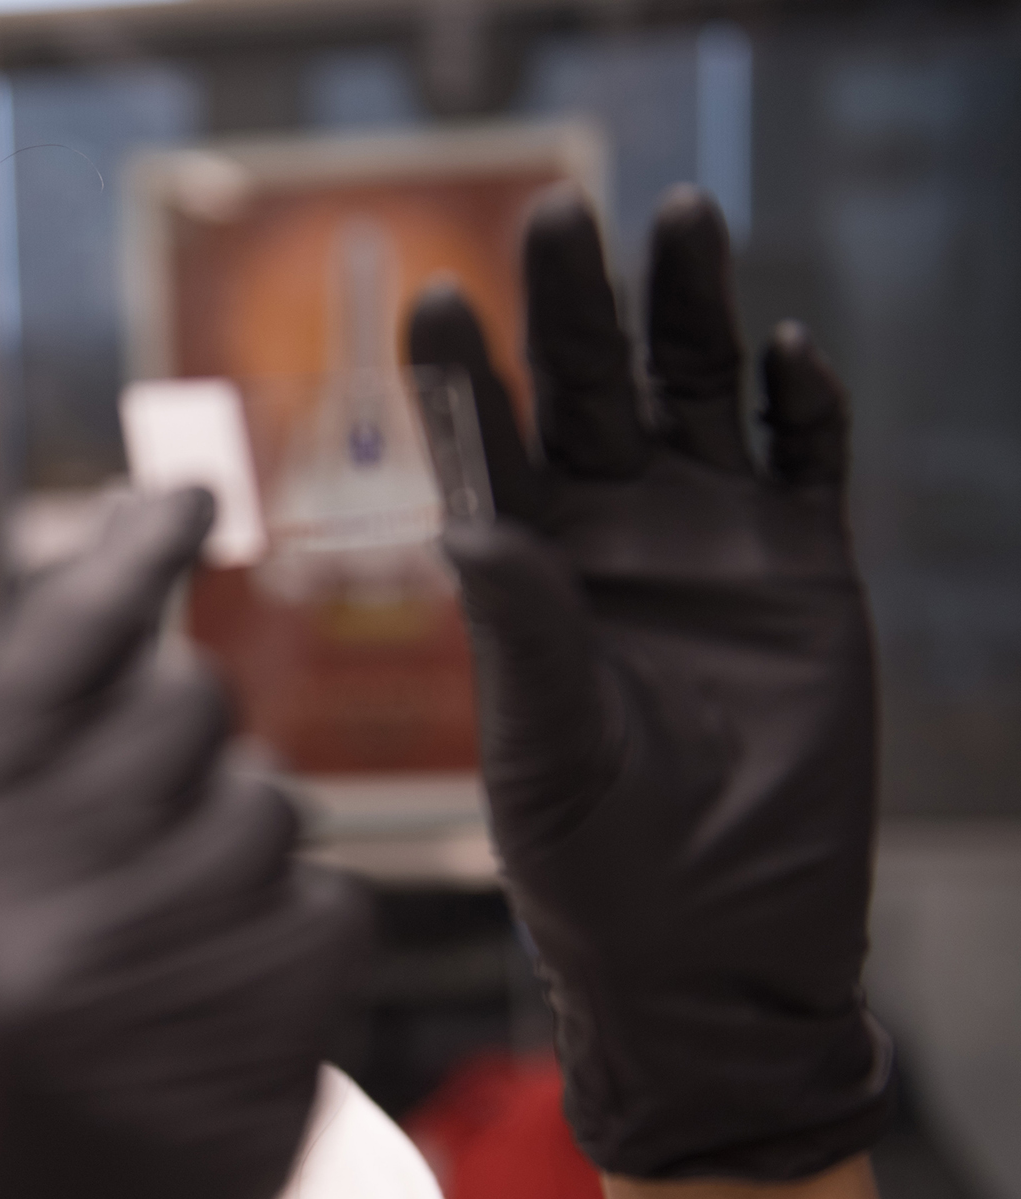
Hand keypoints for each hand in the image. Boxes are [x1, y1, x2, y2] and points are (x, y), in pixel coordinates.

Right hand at [0, 491, 358, 1198]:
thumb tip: (124, 631)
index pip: (54, 641)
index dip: (132, 548)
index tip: (191, 493)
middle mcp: (23, 899)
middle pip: (186, 704)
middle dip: (185, 744)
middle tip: (145, 831)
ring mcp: (142, 984)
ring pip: (268, 807)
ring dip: (238, 853)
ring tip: (165, 951)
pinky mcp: (248, 1060)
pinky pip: (326, 914)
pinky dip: (292, 943)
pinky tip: (218, 1010)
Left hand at [407, 186, 891, 1179]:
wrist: (714, 947)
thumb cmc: (595, 867)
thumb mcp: (544, 753)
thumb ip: (519, 636)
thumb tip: (468, 528)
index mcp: (521, 572)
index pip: (482, 449)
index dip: (458, 375)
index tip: (430, 300)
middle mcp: (606, 537)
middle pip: (585, 386)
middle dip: (573, 300)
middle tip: (559, 212)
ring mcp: (708, 544)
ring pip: (695, 392)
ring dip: (688, 309)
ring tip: (679, 220)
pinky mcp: (806, 569)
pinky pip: (807, 458)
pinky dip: (801, 403)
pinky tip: (783, 353)